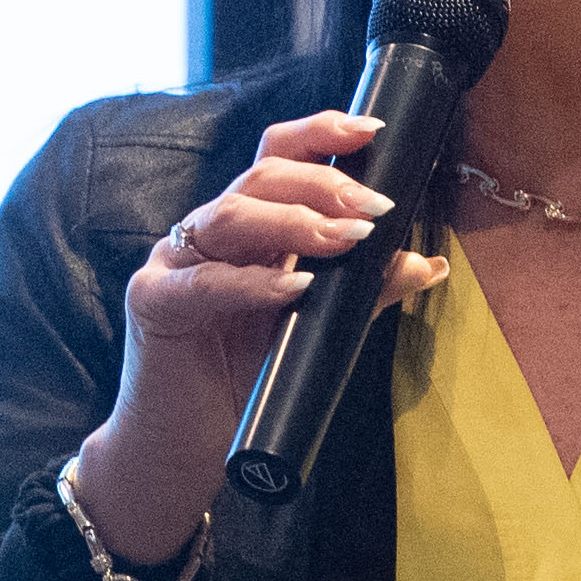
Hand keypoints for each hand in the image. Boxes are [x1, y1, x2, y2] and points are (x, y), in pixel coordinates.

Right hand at [66, 110, 443, 563]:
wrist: (184, 448)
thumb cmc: (244, 380)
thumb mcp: (313, 328)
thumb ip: (361, 291)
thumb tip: (426, 263)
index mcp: (247, 228)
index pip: (278, 158)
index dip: (321, 134)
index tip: (373, 132)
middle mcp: (209, 233)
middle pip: (261, 177)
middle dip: (324, 184)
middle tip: (374, 209)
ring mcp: (175, 262)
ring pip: (231, 215)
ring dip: (296, 222)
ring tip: (347, 240)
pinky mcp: (153, 301)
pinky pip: (203, 282)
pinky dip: (252, 282)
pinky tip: (293, 287)